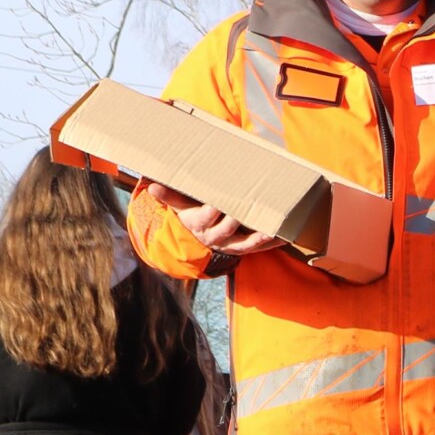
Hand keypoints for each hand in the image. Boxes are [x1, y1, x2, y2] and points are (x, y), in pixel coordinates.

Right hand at [144, 182, 283, 257]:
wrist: (199, 239)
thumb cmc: (191, 214)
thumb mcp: (178, 205)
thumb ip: (169, 195)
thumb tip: (151, 185)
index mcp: (198, 225)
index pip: (204, 218)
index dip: (210, 212)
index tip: (216, 204)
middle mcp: (214, 238)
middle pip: (225, 231)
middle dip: (234, 223)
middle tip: (244, 214)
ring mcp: (230, 244)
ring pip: (244, 245)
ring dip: (257, 239)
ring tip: (270, 232)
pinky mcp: (242, 248)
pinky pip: (258, 248)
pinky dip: (270, 244)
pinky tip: (284, 238)